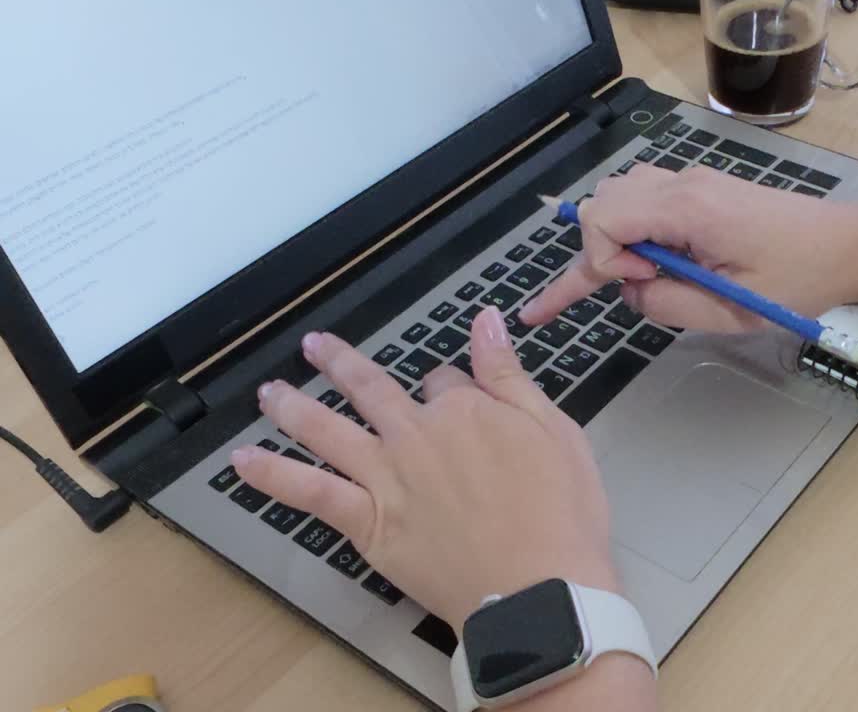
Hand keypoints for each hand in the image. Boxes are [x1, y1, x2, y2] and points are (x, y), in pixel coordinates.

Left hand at [231, 306, 617, 629]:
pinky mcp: (368, 523)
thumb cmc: (561, 515)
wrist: (539, 588)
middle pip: (371, 390)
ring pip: (329, 430)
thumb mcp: (555, 430)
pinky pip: (310, 492)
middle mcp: (416, 435)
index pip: (444, 381)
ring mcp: (387, 478)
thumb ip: (510, 375)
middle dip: (342, 364)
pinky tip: (242, 461)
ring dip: (294, 406)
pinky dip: (273, 475)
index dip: (446, 385)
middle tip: (316, 347)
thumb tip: (486, 321)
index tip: (451, 394)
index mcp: (466, 409)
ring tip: (269, 391)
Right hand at [519, 164, 857, 331]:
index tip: (640, 284)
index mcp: (688, 209)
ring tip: (649, 273)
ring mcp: (692, 181)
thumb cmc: (798, 279)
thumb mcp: (730, 311)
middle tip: (641, 283)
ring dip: (616, 235)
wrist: (847, 245)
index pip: (602, 218)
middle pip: (603, 201)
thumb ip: (667, 304)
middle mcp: (683, 184)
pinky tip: (662, 258)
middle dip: (602, 248)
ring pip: (619, 194)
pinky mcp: (703, 189)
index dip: (600, 260)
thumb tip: (630, 292)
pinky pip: (645, 196)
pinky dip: (635, 226)